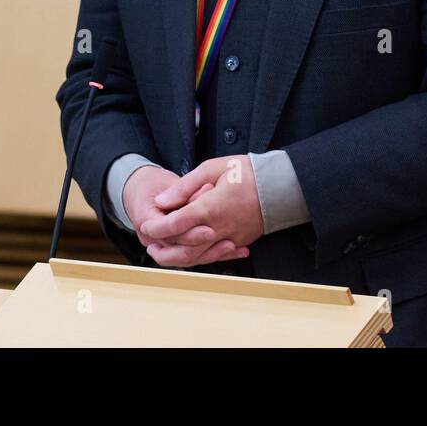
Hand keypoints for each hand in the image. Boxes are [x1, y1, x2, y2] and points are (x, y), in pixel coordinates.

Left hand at [141, 156, 262, 266]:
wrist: (280, 185)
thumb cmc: (246, 172)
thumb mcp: (212, 167)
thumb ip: (185, 186)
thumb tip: (162, 201)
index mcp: (211, 208)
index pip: (176, 224)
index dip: (157, 228)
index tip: (146, 226)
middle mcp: (220, 228)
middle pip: (185, 249)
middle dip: (164, 250)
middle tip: (150, 244)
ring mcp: (231, 238)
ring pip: (199, 257)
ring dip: (178, 258)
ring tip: (164, 251)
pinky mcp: (240, 241)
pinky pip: (215, 255)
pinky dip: (200, 257)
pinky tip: (190, 253)